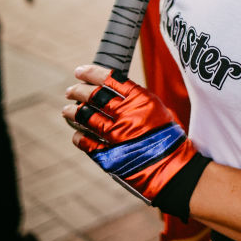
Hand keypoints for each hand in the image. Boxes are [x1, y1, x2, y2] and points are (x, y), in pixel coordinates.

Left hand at [63, 64, 210, 218]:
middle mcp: (126, 115)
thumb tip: (114, 91)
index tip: (79, 71)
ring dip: (73, 112)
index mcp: (141, 100)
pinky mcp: (109, 155)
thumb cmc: (168, 137)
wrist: (173, 169)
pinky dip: (78, 136)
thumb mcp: (158, 109)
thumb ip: (136, 99)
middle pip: (94, 96)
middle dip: (78, 91)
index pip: (110, 79)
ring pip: (85, 117)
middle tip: (70, 91)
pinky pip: (85, 142)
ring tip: (67, 110)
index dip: (91, 73)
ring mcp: (116, 136)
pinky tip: (76, 133)